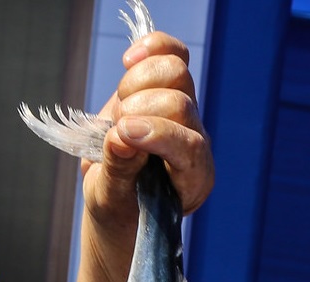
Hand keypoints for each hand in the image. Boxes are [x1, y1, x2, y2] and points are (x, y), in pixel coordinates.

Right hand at [82, 31, 213, 238]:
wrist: (121, 197)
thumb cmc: (121, 205)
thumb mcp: (113, 199)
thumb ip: (120, 171)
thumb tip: (119, 138)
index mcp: (193, 179)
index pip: (188, 147)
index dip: (156, 134)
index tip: (120, 135)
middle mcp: (197, 142)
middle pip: (179, 102)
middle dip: (138, 108)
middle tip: (116, 128)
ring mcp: (186, 113)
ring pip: (176, 71)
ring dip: (136, 82)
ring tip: (119, 107)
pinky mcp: (169, 88)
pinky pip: (171, 52)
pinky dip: (149, 48)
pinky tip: (129, 60)